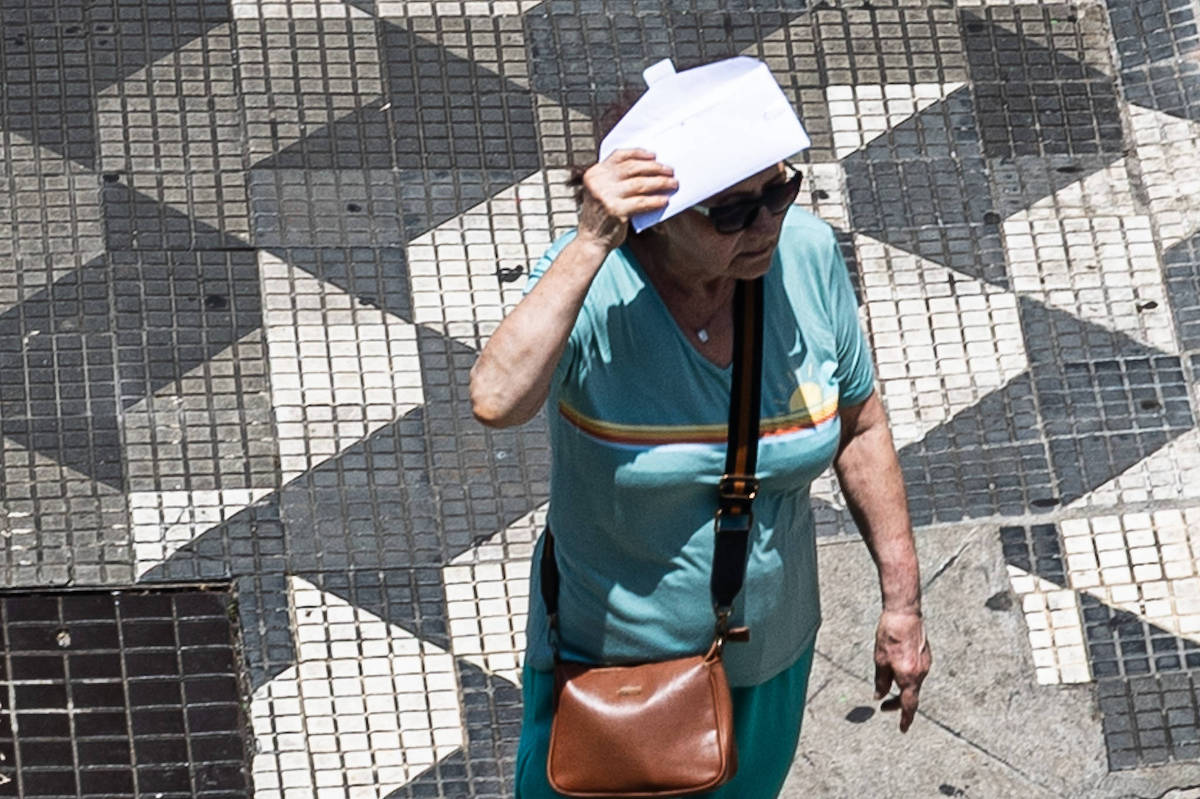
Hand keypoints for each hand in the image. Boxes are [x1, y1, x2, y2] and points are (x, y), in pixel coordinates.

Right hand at [577, 149, 676, 252]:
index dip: (639, 153)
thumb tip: (650, 168)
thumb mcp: (601, 191)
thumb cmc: (601, 215)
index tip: (654, 155)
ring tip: (672, 184)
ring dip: (660, 183)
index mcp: (595, 173)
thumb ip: (617, 179)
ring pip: (640, 183)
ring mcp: (606, 196)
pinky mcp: (615, 211)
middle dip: (654, 168)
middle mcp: (598, 182)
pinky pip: (641, 202)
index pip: (619, 156)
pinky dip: (655, 200)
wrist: (591, 240)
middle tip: (669, 171)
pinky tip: (664, 200)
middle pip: (632, 168)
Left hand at [873, 608, 930, 732]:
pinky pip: (916, 673)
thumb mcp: (879, 660)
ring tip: (887, 684)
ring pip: (914, 684)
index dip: (905, 718)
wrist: (905, 614)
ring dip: (902, 689)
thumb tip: (879, 696)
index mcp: (909, 676)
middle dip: (898, 704)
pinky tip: (897, 668)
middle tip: (884, 707)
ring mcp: (925, 665)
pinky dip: (907, 677)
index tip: (903, 728)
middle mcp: (921, 673)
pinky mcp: (926, 657)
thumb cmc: (890, 635)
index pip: (909, 704)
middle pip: (911, 696)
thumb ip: (881, 681)